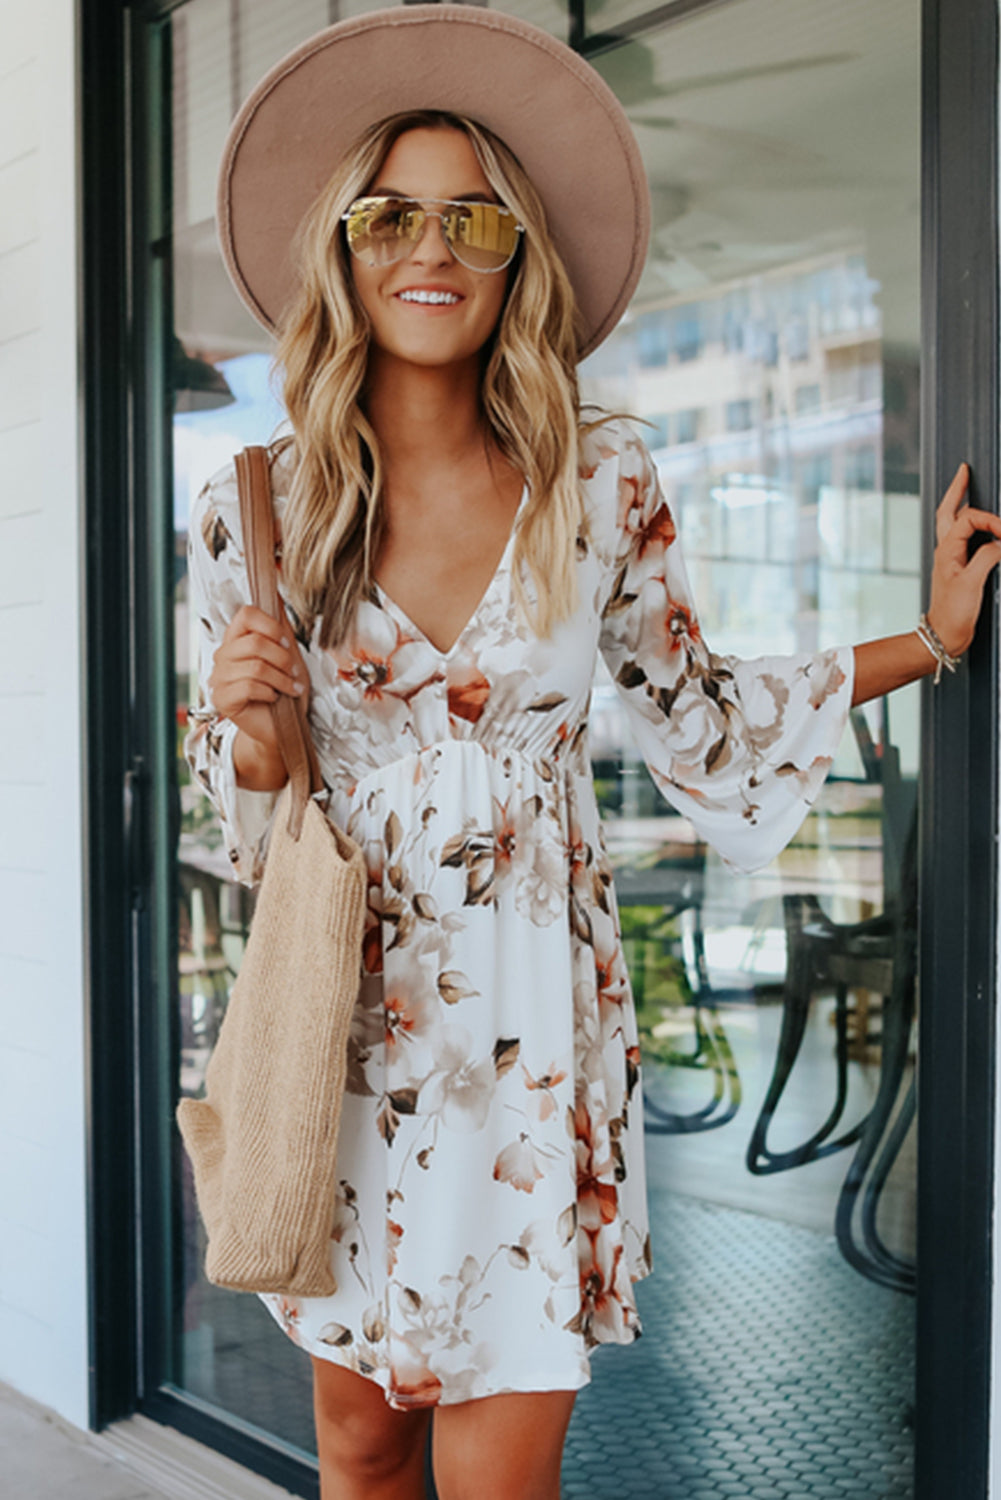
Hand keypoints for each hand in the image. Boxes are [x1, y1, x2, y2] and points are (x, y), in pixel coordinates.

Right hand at [209, 603, 307, 756]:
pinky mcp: (222, 699)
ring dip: (281, 679)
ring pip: (255, 667)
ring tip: (289, 687)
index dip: (270, 626)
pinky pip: (250, 687)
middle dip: (282, 659)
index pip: (246, 614)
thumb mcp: (288, 656)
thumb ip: (280, 627)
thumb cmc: (283, 692)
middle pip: (254, 642)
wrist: (281, 728)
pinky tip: (274, 698)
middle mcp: (223, 656)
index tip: (285, 643)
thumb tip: (276, 595)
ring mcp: (219, 678)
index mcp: (236, 640)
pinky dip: (270, 693)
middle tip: (292, 672)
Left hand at [926, 462, 1000, 656]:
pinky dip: (971, 524)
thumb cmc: (953, 613)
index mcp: (947, 550)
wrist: (944, 635)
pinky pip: (964, 538)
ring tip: (966, 486)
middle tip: (964, 471)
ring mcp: (952, 558)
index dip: (990, 521)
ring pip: (954, 523)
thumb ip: (987, 558)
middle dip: (957, 489)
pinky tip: (977, 524)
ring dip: (961, 503)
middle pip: (949, 511)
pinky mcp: (959, 568)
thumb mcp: (971, 583)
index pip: (969, 520)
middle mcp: (947, 550)